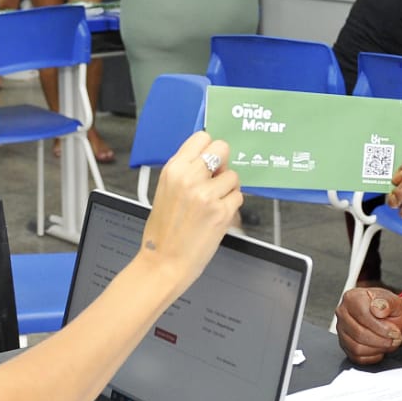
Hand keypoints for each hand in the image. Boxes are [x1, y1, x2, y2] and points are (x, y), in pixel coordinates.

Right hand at [141, 132, 242, 285]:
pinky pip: (238, 196)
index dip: (209, 149)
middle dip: (223, 164)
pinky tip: (216, 216)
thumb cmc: (163, 232)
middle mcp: (189, 178)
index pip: (202, 138)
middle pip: (222, 148)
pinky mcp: (221, 212)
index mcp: (173, 170)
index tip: (210, 160)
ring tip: (213, 204)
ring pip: (233, 175)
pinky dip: (231, 206)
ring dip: (228, 189)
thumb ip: (186, 172)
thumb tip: (211, 161)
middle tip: (215, 179)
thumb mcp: (165, 191)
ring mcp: (207, 194)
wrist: (163, 262)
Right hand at [335, 287, 401, 364]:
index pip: (362, 315)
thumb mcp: (396, 303)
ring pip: (356, 347)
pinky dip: (372, 355)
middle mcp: (343, 313)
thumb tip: (377, 307)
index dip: (380, 327)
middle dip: (381, 340)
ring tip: (388, 342)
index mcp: (352, 297)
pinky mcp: (344, 344)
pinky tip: (380, 347)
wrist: (391, 320)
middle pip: (358, 333)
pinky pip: (357, 356)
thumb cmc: (391, 310)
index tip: (394, 331)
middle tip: (394, 339)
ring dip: (377, 348)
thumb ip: (388, 303)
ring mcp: (341, 329)